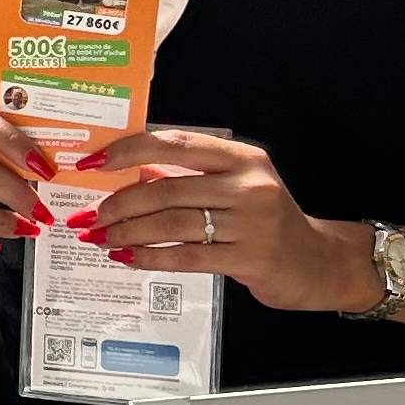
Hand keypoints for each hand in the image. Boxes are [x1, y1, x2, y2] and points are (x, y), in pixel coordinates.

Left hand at [73, 129, 376, 312]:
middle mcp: (248, 184)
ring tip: (100, 237)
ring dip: (127, 232)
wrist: (315, 261)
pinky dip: (150, 257)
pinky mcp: (250, 258)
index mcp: (241, 157)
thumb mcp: (234, 186)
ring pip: (172, 224)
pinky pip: (187, 257)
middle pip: (165, 188)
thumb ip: (187, 176)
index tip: (92, 163)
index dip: (128, 151)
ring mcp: (252, 223)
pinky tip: (128, 257)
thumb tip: (122, 176)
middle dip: (118, 204)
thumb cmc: (263, 220)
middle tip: (88, 215)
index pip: (174, 143)